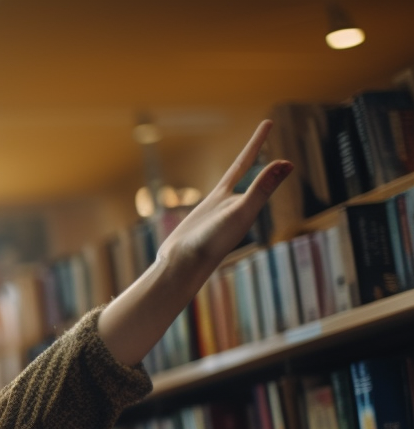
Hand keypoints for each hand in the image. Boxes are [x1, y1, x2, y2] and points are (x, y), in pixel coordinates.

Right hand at [98, 120, 290, 365]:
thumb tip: (286, 163)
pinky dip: (217, 193)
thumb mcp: (240, 212)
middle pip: (244, 170)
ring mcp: (214, 211)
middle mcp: (231, 203)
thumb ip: (262, 188)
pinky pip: (211, 199)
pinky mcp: (198, 220)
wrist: (182, 266)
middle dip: (253, 152)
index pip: (252, 163)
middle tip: (263, 132)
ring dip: (238, 172)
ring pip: (229, 185)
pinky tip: (219, 196)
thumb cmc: (212, 242)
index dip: (258, 142)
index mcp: (242, 200)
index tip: (267, 122)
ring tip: (244, 161)